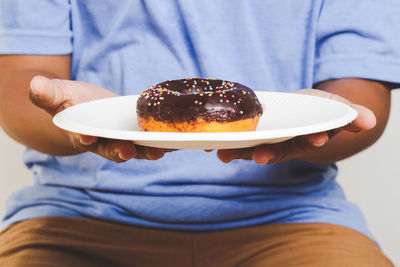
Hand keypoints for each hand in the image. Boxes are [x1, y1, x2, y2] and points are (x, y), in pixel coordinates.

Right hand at [29, 75, 168, 161]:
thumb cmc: (70, 101)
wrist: (87, 106)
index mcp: (83, 134)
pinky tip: (178, 141)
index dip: (85, 137)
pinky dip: (164, 141)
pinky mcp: (140, 133)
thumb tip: (35, 85)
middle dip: (120, 150)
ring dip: (149, 150)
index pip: (83, 138)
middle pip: (113, 149)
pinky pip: (153, 140)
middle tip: (127, 150)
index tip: (88, 135)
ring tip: (161, 149)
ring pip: (137, 148)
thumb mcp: (58, 94)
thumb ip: (47, 94)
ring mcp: (125, 139)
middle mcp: (105, 142)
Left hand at [217, 89, 376, 164]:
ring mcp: (263, 140)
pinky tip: (207, 144)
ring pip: (250, 148)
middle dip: (267, 154)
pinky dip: (222, 141)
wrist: (296, 113)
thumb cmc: (314, 110)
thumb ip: (348, 114)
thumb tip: (370, 122)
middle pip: (274, 150)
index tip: (311, 142)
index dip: (307, 143)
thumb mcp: (332, 107)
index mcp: (302, 138)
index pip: (304, 143)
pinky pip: (235, 140)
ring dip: (237, 152)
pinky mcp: (248, 134)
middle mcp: (282, 143)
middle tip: (259, 157)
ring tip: (221, 153)